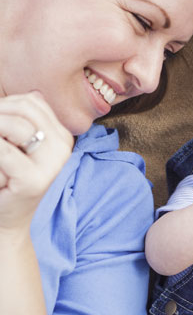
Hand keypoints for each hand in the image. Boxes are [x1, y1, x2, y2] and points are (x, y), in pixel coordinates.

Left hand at [0, 92, 72, 235]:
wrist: (7, 221)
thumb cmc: (7, 181)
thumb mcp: (19, 146)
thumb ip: (22, 120)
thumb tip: (28, 94)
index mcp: (61, 136)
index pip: (32, 101)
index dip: (4, 105)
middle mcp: (63, 147)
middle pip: (23, 108)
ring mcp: (52, 164)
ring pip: (14, 125)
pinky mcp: (35, 180)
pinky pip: (3, 151)